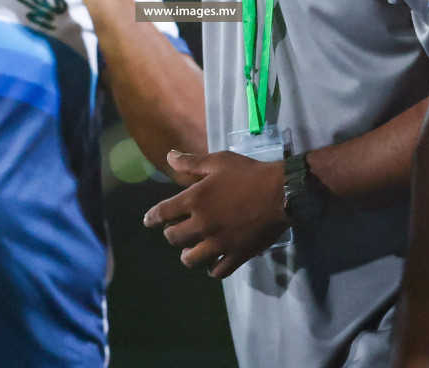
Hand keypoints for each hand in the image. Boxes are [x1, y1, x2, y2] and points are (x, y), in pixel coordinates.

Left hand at [142, 150, 288, 278]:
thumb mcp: (219, 161)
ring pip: (191, 259)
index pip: (163, 213)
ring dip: (187, 255)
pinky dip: (212, 269)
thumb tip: (170, 156)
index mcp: (195, 200)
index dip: (152, 217)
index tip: (148, 221)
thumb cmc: (248, 173)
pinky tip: (212, 264)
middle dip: (171, 234)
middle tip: (177, 231)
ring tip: (191, 250)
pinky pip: (217, 271)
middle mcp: (202, 224)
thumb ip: (192, 162)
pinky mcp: (236, 255)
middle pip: (174, 238)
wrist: (280, 193)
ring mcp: (219, 243)